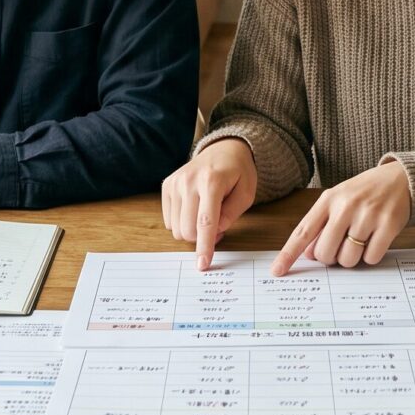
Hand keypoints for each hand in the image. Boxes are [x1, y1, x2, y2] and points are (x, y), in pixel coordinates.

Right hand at [161, 138, 258, 270]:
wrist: (223, 149)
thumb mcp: (247, 193)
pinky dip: (183, 222)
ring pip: (176, 228)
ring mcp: (175, 182)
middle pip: (188, 229)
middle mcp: (189, 181)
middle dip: (202, 238)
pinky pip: (169, 220)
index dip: (205, 246)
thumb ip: (232, 214)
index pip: (206, 222)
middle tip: (219, 227)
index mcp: (212, 182)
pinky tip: (195, 210)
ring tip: (208, 216)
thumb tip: (214, 232)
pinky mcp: (167, 186)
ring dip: (193, 231)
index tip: (203, 265)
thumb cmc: (238, 173)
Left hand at [271, 161, 410, 275]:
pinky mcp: (388, 225)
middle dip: (330, 257)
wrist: (401, 178)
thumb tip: (308, 254)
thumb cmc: (365, 193)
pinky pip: (371, 258)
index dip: (288, 254)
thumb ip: (321, 224)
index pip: (303, 232)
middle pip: (325, 253)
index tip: (277, 271)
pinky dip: (371, 256)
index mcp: (328, 200)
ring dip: (352, 258)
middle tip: (341, 246)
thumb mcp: (339, 200)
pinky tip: (375, 240)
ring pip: (348, 259)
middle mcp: (346, 206)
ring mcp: (368, 216)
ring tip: (360, 241)